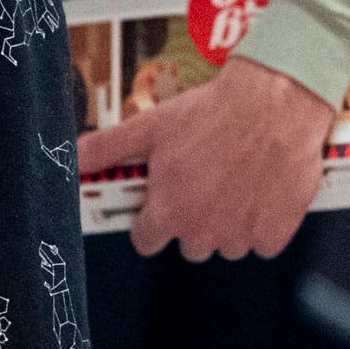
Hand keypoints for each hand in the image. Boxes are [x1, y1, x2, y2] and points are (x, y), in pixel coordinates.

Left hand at [81, 55, 331, 259]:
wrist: (274, 103)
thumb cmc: (211, 113)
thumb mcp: (150, 126)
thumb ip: (108, 148)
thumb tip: (73, 159)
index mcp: (168, 212)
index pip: (146, 241)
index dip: (152, 220)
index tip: (164, 201)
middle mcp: (203, 232)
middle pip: (190, 245)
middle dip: (194, 220)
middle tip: (204, 183)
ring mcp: (241, 236)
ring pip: (227, 245)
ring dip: (229, 223)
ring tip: (235, 181)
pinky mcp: (276, 233)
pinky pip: (263, 243)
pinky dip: (263, 223)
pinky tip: (260, 189)